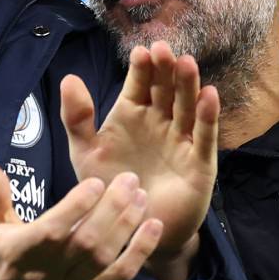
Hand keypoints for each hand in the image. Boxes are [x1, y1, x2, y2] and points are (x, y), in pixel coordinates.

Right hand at [0, 163, 163, 279]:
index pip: (52, 231)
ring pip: (104, 259)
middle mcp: (45, 276)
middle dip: (112, 209)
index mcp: (18, 253)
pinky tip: (153, 227)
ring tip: (141, 197)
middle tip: (129, 180)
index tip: (96, 182)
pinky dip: (139, 254)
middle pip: (86, 242)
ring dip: (127, 226)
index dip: (76, 207)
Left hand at [61, 41, 218, 279]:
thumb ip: (77, 118)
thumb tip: (69, 77)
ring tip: (187, 63)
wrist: (130, 229)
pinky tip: (209, 96)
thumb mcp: (86, 153)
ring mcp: (180, 140)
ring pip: (186, 107)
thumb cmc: (109, 187)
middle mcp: (159, 122)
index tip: (139, 52)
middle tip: (163, 50)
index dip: (141, 69)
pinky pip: (204, 137)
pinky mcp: (199, 163)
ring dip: (188, 85)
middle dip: (165, 70)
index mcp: (132, 114)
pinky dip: (207, 117)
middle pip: (165, 90)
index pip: (139, 84)